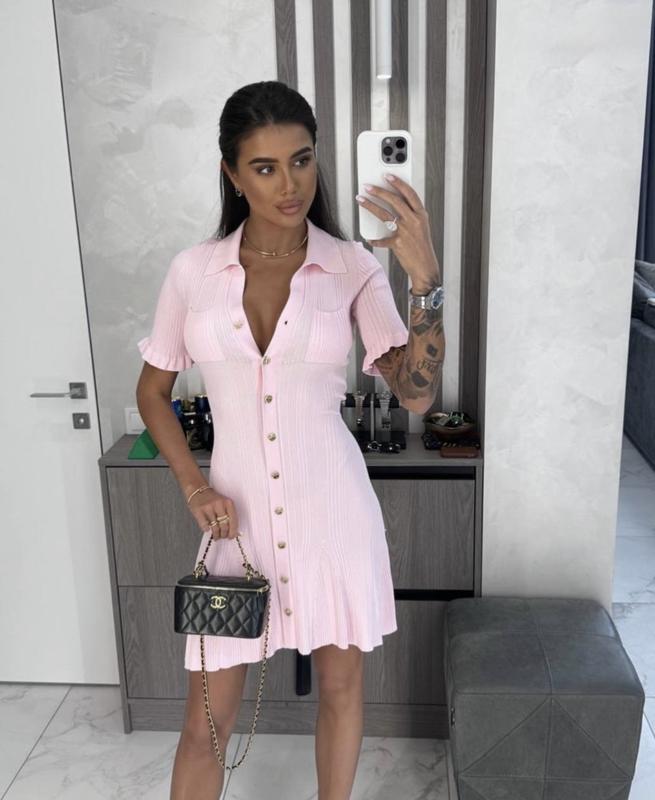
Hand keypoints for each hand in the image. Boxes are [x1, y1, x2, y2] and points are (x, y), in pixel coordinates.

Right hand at [188, 488, 239, 539]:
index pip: (233, 520)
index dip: (233, 531)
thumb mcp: (224, 504)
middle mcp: (219, 504)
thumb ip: (229, 515)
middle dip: (224, 534)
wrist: (198, 490)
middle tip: (223, 537)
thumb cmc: (212, 499)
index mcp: (228, 502)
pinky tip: (208, 529)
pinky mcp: (199, 511)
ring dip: (216, 535)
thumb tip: (234, 532)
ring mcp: (208, 507)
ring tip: (216, 536)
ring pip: (215, 527)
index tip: (231, 536)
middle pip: (224, 526)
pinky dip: (207, 530)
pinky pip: (205, 526)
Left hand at [356, 174, 440, 288]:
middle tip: (368, 186)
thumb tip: (392, 204)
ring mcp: (406, 232)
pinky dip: (375, 239)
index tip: (388, 175)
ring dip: (370, 205)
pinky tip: (369, 238)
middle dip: (379, 191)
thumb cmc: (422, 247)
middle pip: (395, 201)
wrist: (425, 268)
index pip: (409, 193)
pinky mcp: (397, 244)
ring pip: (384, 214)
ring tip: (360, 199)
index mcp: (421, 215)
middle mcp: (414, 221)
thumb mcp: (421, 227)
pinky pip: (382, 239)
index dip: (398, 183)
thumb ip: (410, 215)